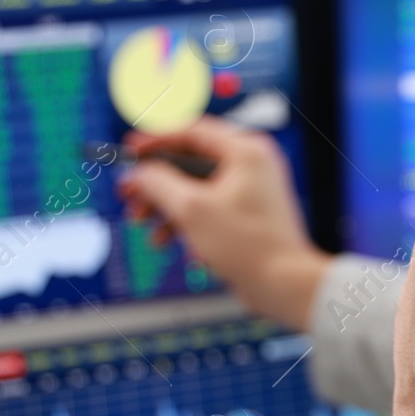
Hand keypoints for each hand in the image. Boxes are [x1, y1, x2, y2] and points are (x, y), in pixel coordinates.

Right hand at [115, 116, 329, 330]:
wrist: (284, 285)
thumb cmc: (250, 246)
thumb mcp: (192, 210)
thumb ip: (159, 184)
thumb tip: (138, 173)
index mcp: (246, 151)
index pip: (192, 131)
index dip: (155, 139)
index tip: (130, 150)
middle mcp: (251, 164)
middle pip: (190, 161)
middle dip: (155, 181)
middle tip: (129, 193)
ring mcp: (250, 190)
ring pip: (195, 187)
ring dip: (164, 204)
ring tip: (142, 222)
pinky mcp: (246, 215)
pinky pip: (207, 207)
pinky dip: (183, 220)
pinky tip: (164, 239)